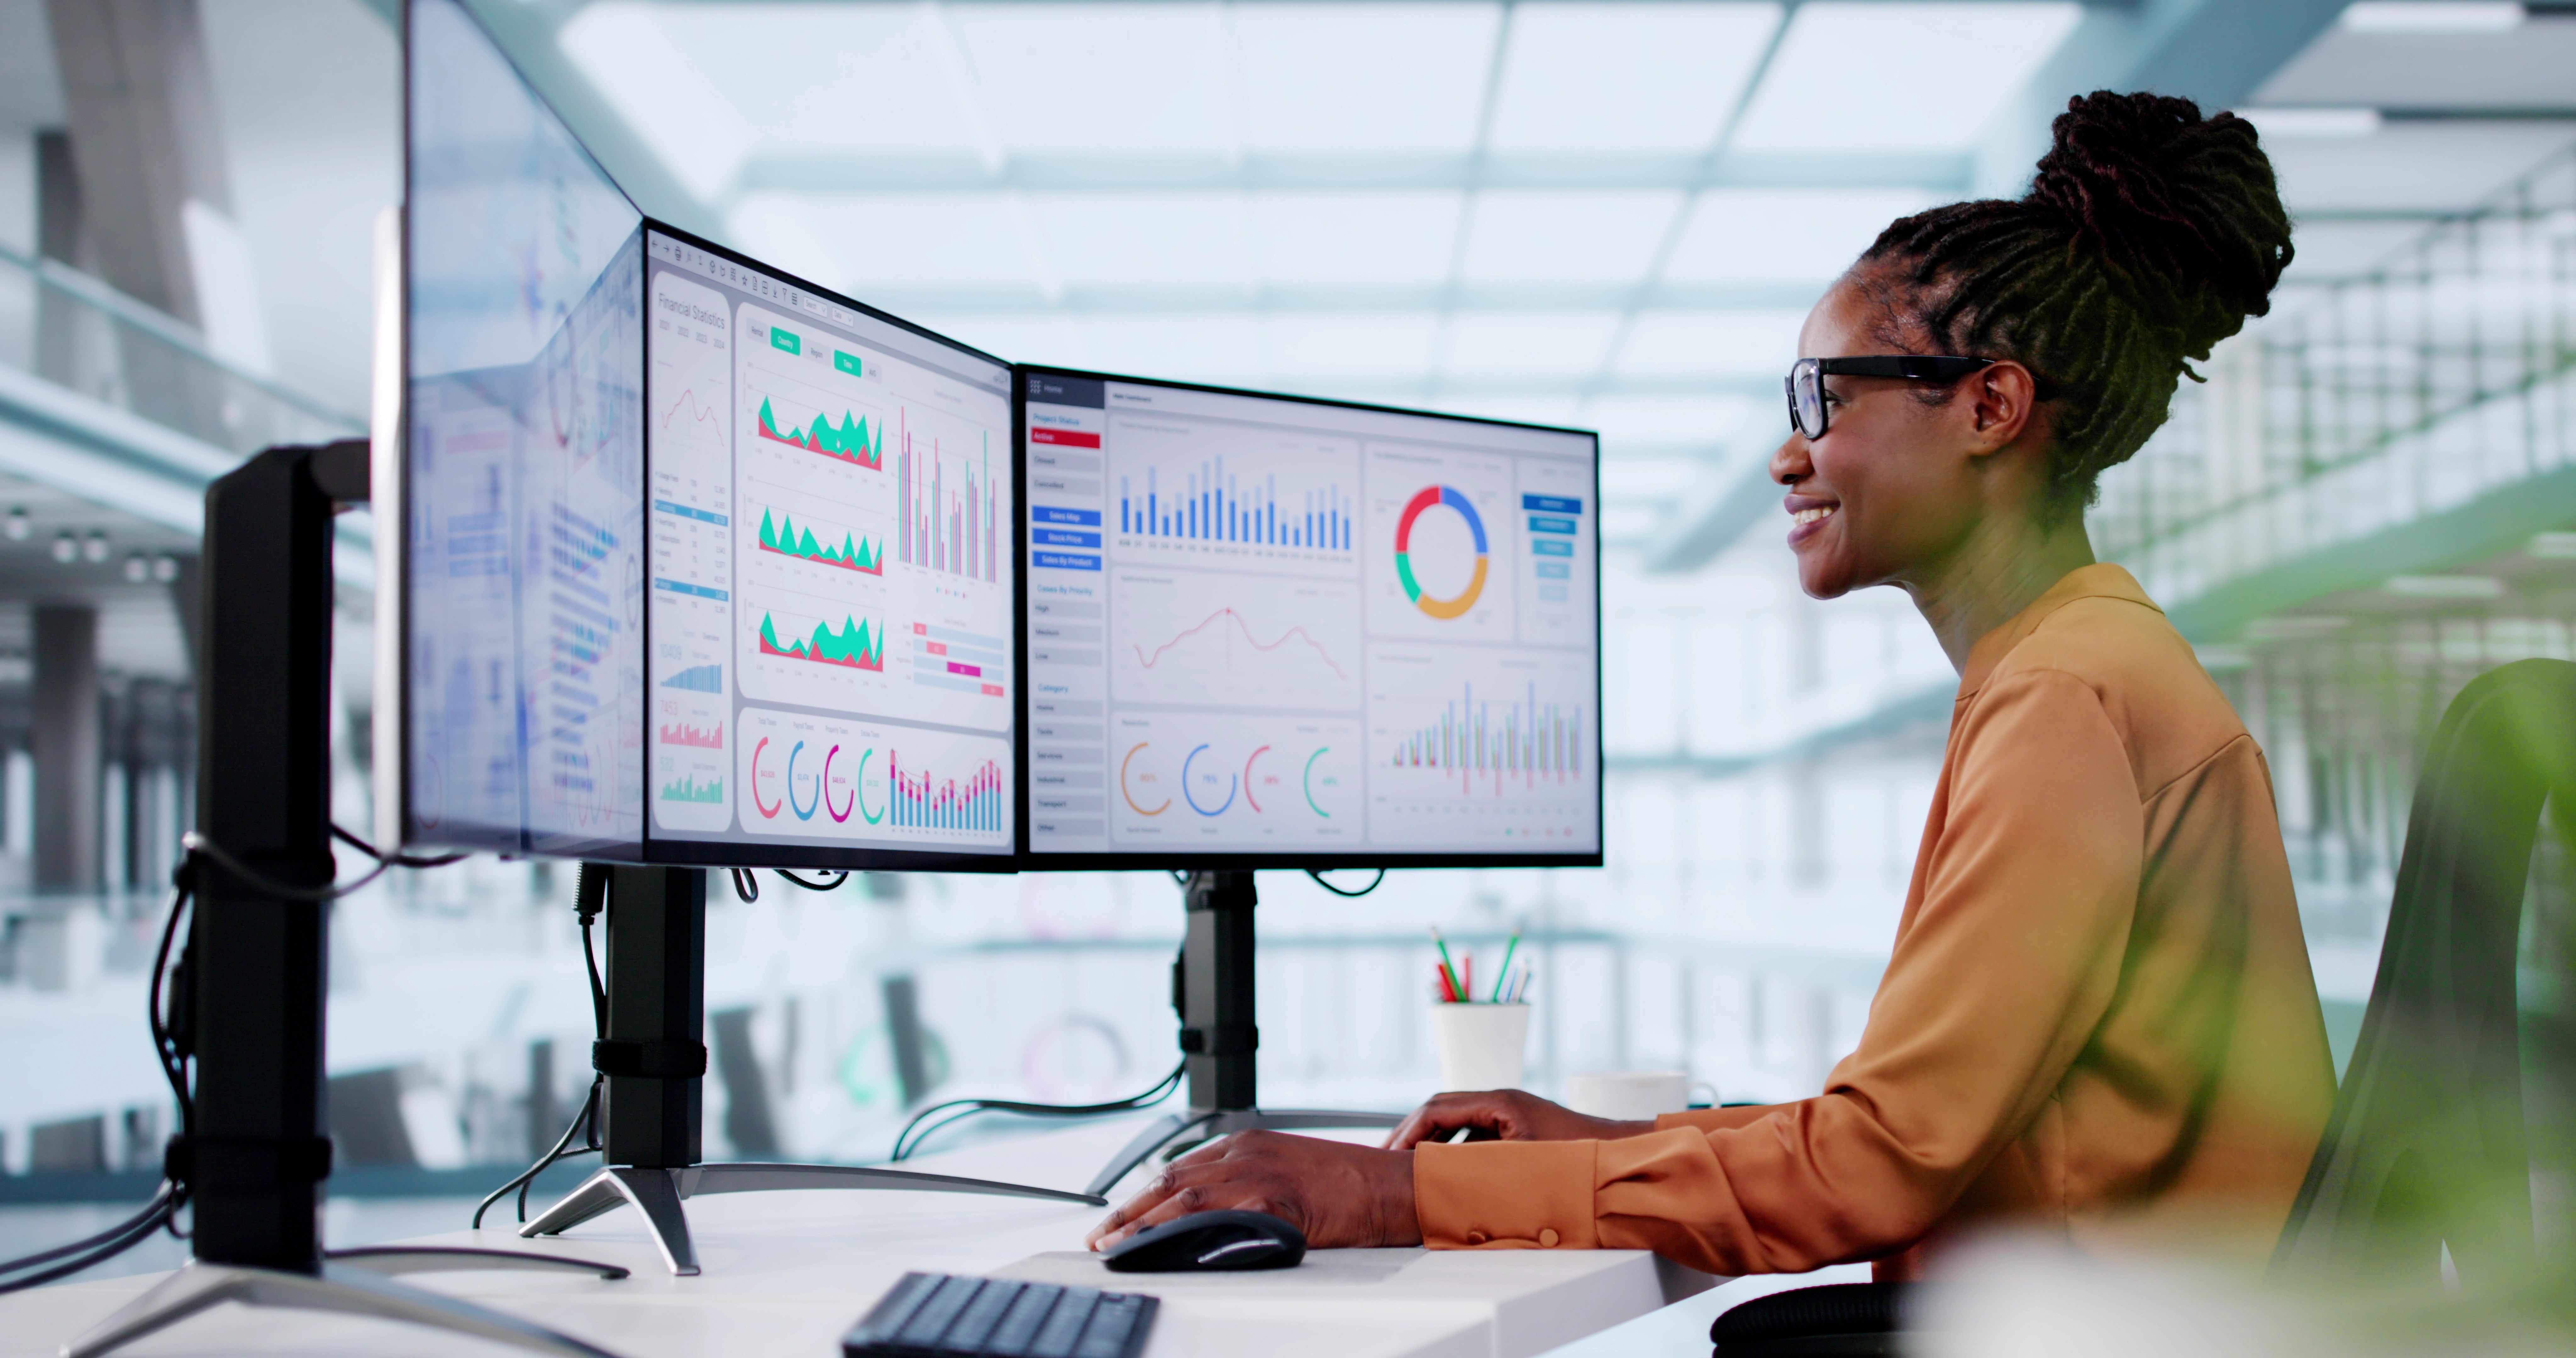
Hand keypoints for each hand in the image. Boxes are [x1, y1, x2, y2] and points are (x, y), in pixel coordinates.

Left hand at [1084, 1130, 1419, 1251]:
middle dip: (1129, 1210)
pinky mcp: (1273, 1201)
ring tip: (1117, 1247)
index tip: (1118, 1217)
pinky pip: (1216, 1219)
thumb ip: (1249, 1185)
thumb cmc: (1351, 1184)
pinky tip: (1163, 1250)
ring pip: (1182, 1197)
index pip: (1179, 1167)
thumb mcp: (1289, 1173)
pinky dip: (1182, 1234)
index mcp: (1249, 1143)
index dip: (1142, 1195)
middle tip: (1102, 1236)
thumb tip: (1210, 1214)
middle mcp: (1247, 1152)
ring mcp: (1258, 1174)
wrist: (1396, 1186)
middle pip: (1170, 1179)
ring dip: (1142, 1224)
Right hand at [1383, 1090, 1656, 1149]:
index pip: (1438, 1108)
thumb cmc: (1576, 1158)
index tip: (1390, 1153)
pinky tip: (1446, 1171)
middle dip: (1412, 1133)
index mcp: (1499, 1101)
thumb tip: (1439, 1173)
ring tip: (1409, 1165)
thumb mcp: (1519, 1162)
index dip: (1408, 1131)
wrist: (1619, 1158)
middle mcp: (1502, 1101)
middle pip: (1442, 1110)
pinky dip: (1455, 1148)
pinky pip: (1476, 1133)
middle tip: (1387, 1157)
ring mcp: (1510, 1113)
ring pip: (1458, 1121)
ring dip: (1433, 1140)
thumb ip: (1477, 1163)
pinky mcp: (1519, 1127)